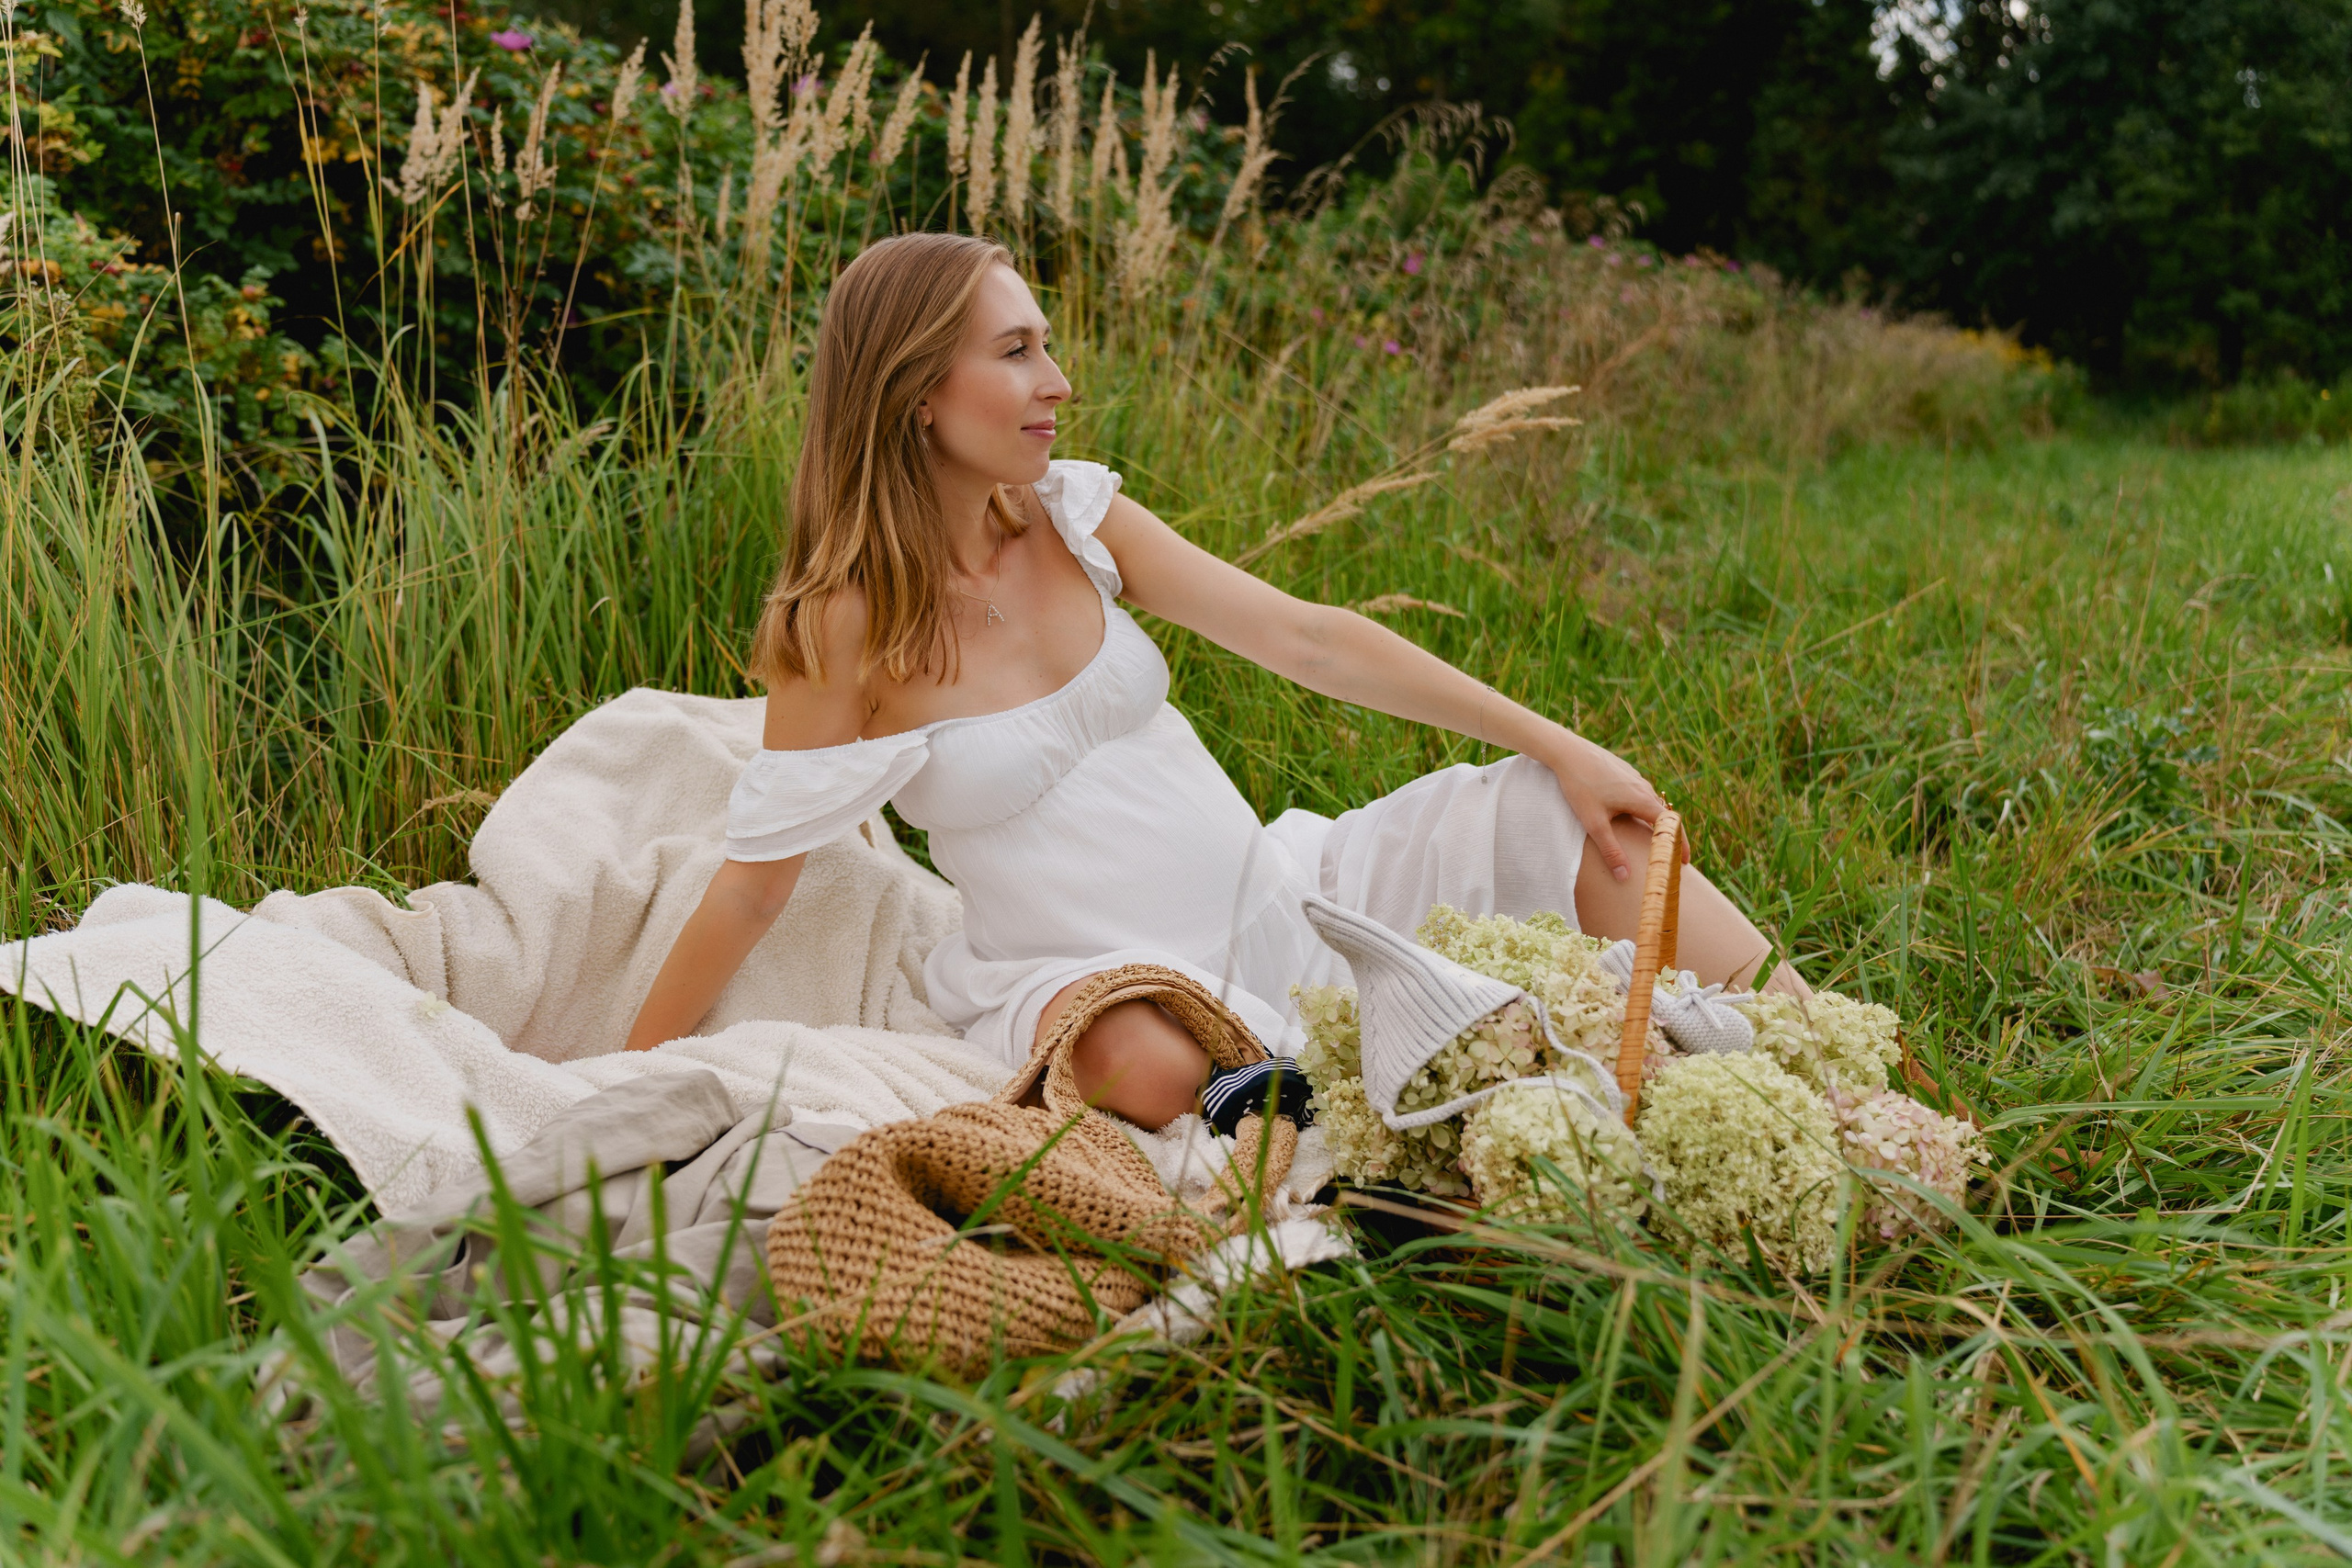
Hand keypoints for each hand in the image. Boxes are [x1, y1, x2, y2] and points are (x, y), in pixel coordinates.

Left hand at [1535, 731, 1671, 882]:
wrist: (1568, 751)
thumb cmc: (1580, 786)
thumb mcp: (1594, 823)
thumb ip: (1610, 850)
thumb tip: (1624, 876)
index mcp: (1642, 800)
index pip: (1670, 827)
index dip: (1679, 845)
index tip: (1683, 862)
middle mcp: (1644, 787)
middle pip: (1663, 815)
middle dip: (1667, 837)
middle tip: (1669, 856)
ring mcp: (1634, 778)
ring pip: (1650, 803)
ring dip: (1654, 822)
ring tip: (1652, 840)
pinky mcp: (1624, 772)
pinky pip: (1639, 794)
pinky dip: (1641, 809)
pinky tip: (1631, 816)